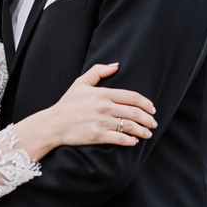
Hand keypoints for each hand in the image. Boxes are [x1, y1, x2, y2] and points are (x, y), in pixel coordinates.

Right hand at [17, 62, 156, 154]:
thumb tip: (117, 65)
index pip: (133, 97)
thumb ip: (98, 71)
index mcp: (103, 93)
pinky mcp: (98, 136)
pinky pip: (120, 139)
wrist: (53, 124)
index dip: (146, 104)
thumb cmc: (67, 103)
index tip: (152, 109)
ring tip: (147, 134)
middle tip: (153, 123)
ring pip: (130, 127)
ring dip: (143, 131)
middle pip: (135, 113)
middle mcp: (105, 107)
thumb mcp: (80, 82)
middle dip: (148, 119)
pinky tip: (134, 141)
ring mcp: (102, 122)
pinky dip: (130, 141)